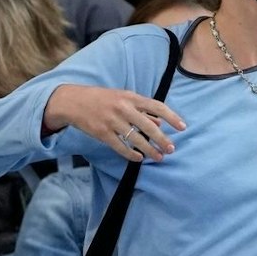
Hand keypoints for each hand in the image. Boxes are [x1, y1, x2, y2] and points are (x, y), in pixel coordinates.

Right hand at [44, 84, 185, 162]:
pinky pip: (119, 146)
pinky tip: (139, 158)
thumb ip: (142, 110)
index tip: (183, 127)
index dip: (172, 117)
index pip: (157, 107)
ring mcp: (112, 121)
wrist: (74, 101)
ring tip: (159, 157)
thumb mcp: (124, 98)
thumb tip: (159, 122)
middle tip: (171, 149)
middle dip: (162, 139)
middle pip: (148, 126)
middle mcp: (123, 109)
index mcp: (131, 97)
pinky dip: (130, 153)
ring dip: (149, 150)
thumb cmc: (103, 99)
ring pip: (135, 138)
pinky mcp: (102, 133)